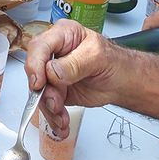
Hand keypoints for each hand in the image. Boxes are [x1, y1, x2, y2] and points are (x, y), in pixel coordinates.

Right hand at [25, 20, 127, 138]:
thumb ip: (74, 64)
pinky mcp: (56, 90)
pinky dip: (53, 116)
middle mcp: (53, 53)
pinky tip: (61, 124)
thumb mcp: (98, 57)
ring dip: (49, 108)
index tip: (39, 83)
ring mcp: (53, 73)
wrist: (124, 82)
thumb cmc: (115, 63)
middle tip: (55, 104)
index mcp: (61, 35)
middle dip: (44, 92)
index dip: (35, 64)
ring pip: (39, 91)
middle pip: (35, 71)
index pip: (39, 46)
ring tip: (62, 119)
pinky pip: (47, 104)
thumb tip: (52, 71)